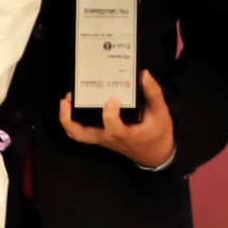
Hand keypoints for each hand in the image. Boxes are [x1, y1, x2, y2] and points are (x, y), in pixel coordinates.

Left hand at [59, 70, 175, 169]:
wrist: (154, 153)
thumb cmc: (157, 132)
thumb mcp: (161, 113)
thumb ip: (153, 93)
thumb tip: (144, 74)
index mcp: (126, 135)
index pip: (113, 128)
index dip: (110, 114)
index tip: (112, 99)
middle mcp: (110, 138)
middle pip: (81, 135)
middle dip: (68, 119)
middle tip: (67, 99)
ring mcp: (103, 138)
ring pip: (78, 134)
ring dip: (67, 119)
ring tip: (67, 99)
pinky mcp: (101, 136)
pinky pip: (82, 131)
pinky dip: (73, 120)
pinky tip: (75, 105)